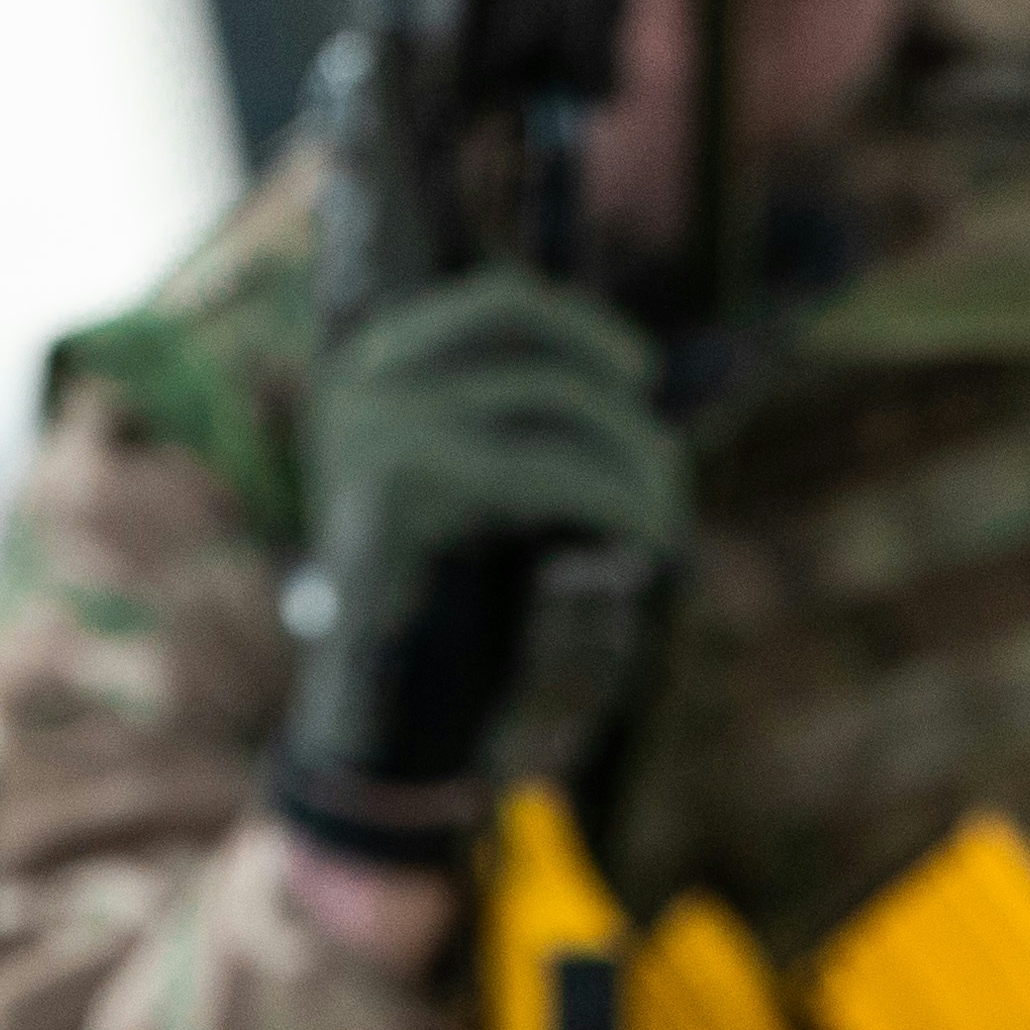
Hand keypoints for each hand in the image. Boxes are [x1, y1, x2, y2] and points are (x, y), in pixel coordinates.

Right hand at [269, 270, 690, 861]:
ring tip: (663, 526)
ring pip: (552, 402)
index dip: (582, 330)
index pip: (499, 304)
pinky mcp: (401, 485)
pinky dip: (615, 502)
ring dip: (632, 461)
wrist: (383, 726)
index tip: (643, 378)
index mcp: (372, 372)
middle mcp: (362, 383)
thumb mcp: (490, 498)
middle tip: (667, 480)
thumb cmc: (451, 616)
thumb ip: (528, 426)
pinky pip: (547, 471)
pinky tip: (645, 544)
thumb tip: (634, 365)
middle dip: (619, 410)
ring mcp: (373, 426)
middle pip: (534, 343)